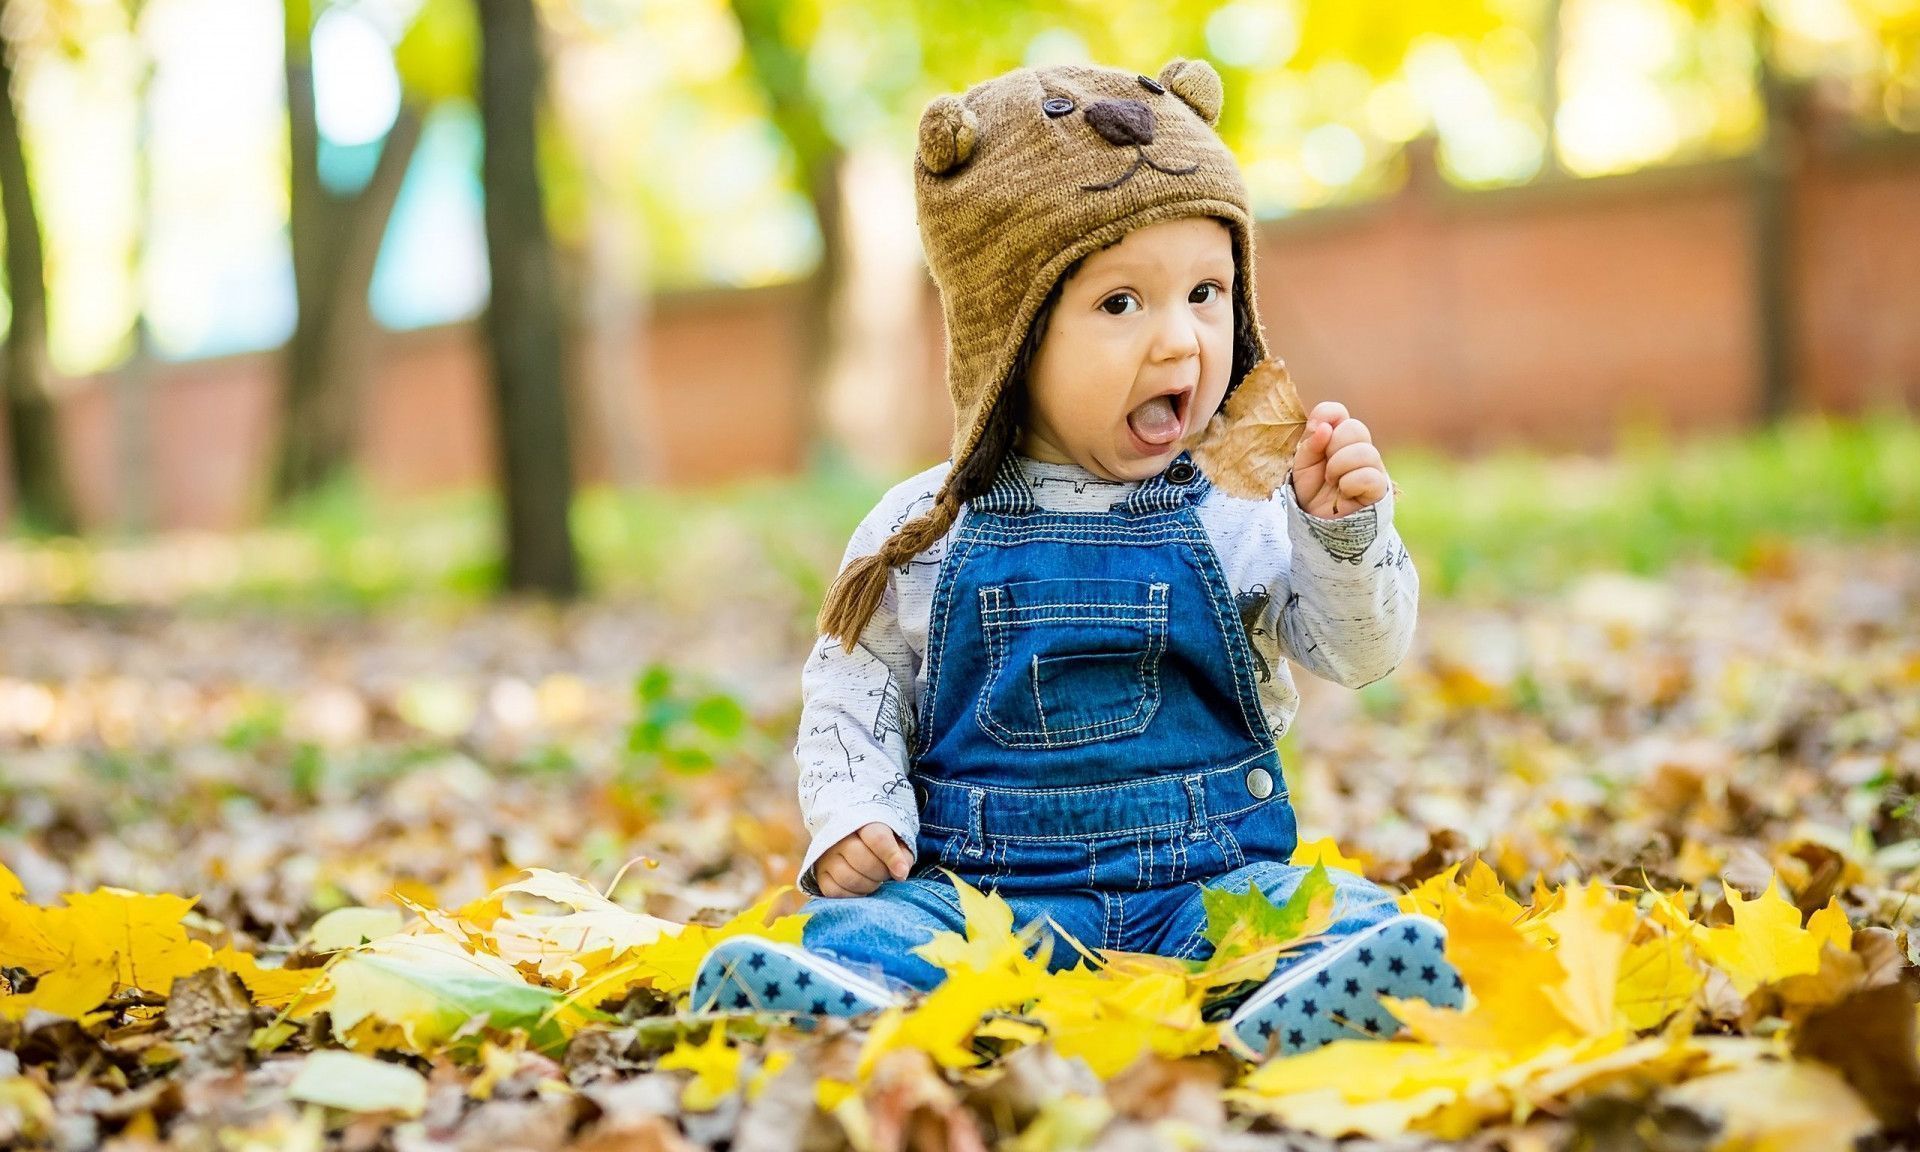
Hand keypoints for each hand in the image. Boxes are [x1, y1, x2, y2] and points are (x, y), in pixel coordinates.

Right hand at [814, 822, 912, 897]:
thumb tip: (900, 874)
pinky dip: (852, 895)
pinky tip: (861, 888)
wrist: (849, 835)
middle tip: (886, 873)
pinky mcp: (819, 874)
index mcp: (862, 821)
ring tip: (875, 880)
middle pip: (863, 861)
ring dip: (868, 885)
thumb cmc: (879, 841)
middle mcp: (839, 837)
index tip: (902, 873)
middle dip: (881, 873)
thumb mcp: (896, 839)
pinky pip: (835, 892)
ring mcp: (826, 856)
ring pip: (849, 878)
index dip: (891, 857)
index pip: (876, 838)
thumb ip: (903, 854)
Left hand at [1288, 401, 1388, 518]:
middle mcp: (1359, 447)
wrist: (1318, 523)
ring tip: (1332, 482)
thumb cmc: (1312, 491)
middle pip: (1355, 428)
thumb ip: (1310, 444)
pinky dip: (1350, 484)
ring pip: (1364, 451)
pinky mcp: (1380, 487)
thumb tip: (1325, 427)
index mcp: (1338, 437)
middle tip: (1326, 468)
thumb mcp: (1302, 466)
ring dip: (1339, 468)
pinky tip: (1345, 492)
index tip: (1315, 432)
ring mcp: (1373, 466)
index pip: (1338, 412)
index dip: (1326, 416)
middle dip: (1333, 448)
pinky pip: (1369, 476)